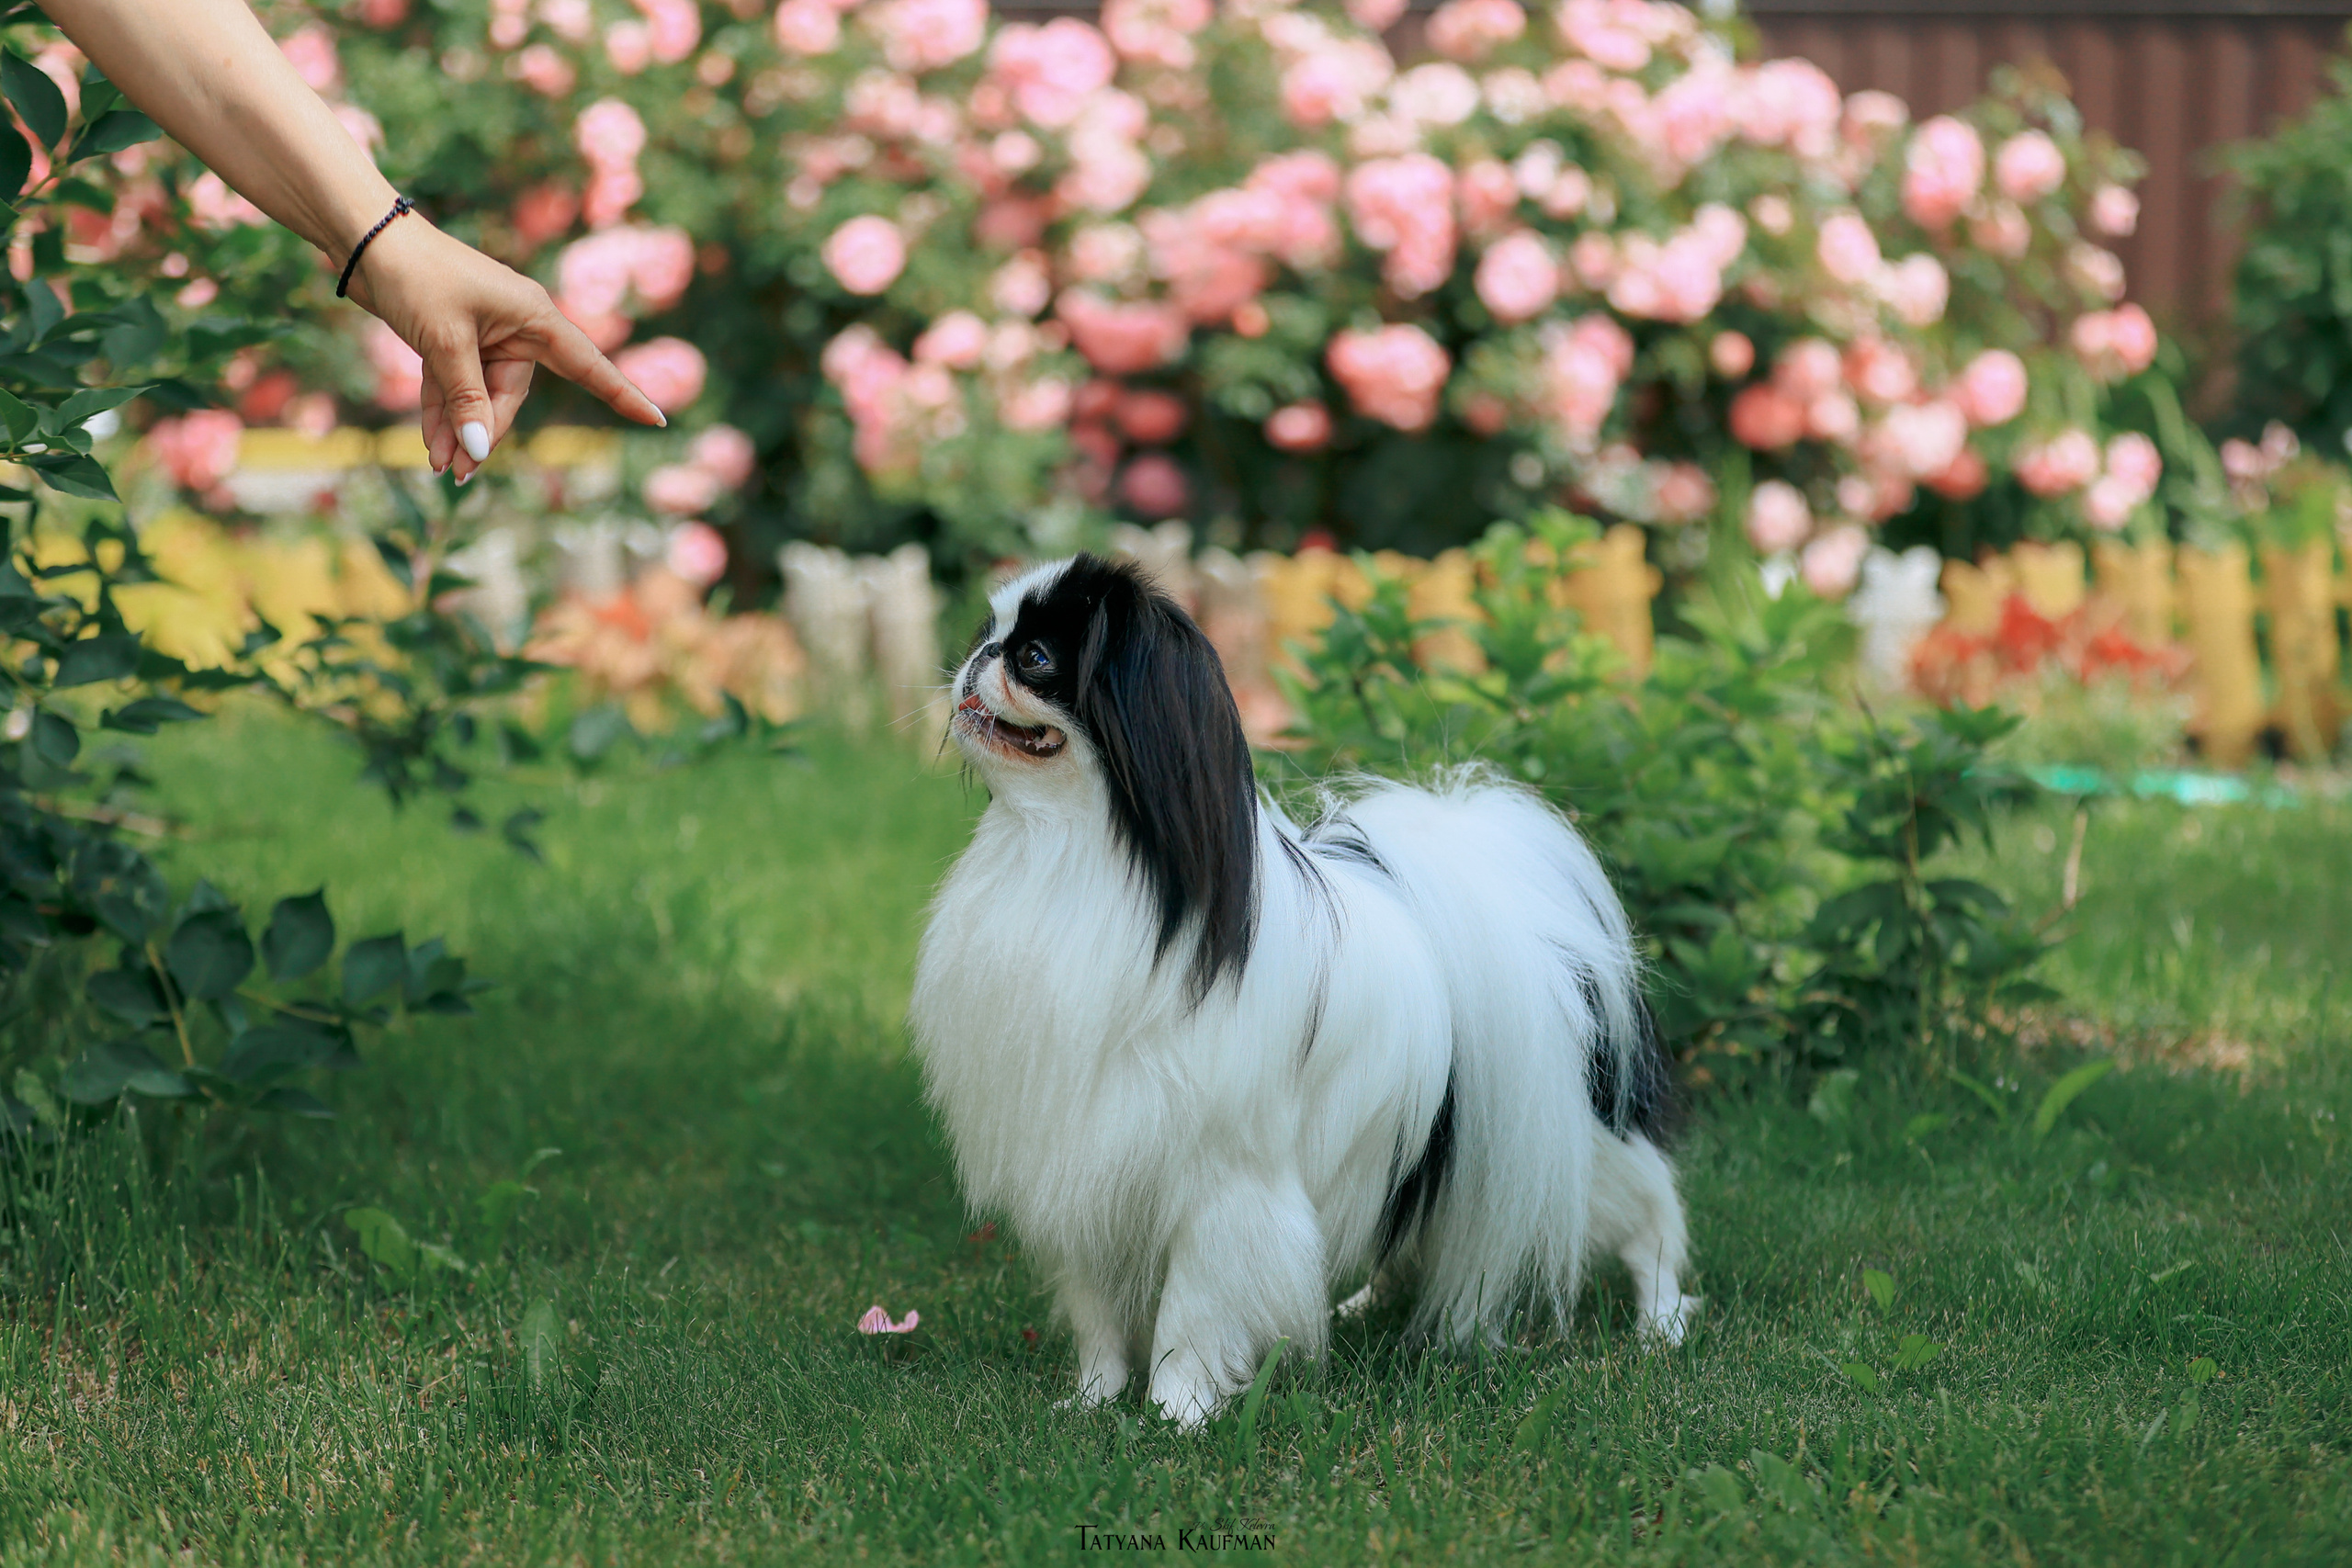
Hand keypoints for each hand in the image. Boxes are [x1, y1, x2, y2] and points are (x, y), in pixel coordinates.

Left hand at [344, 216, 667, 480]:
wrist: (365, 240)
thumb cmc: (415, 277)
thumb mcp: (445, 343)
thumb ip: (466, 398)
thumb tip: (481, 451)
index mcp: (534, 316)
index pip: (589, 365)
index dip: (622, 395)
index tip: (657, 421)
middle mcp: (517, 326)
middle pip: (513, 395)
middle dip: (485, 432)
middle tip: (457, 472)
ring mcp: (485, 333)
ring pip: (479, 395)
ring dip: (459, 429)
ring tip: (438, 466)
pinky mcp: (454, 338)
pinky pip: (456, 384)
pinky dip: (443, 411)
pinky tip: (430, 443)